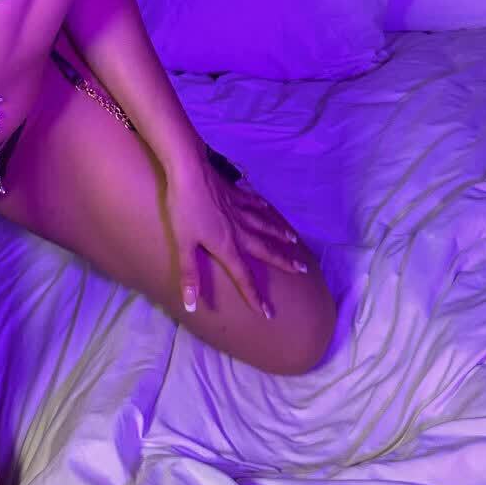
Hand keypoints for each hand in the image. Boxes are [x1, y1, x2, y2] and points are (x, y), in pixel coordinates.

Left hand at [164, 158, 305, 319]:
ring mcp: (238, 209)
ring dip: (278, 234)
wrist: (189, 171)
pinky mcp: (234, 193)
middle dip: (283, 262)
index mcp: (226, 246)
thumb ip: (189, 274)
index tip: (269, 313)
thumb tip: (192, 305)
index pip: (243, 277)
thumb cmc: (184, 209)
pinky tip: (267, 207)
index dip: (254, 296)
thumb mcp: (183, 244)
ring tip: (293, 241)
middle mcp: (238, 230)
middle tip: (302, 269)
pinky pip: (253, 202)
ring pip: (263, 225)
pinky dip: (262, 207)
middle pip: (264, 249)